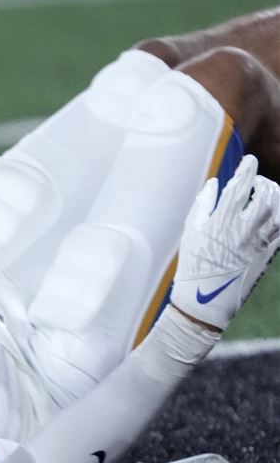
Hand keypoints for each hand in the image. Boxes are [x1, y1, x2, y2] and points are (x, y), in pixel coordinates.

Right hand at [170, 155, 279, 330]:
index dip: (247, 169)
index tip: (249, 161)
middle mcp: (244, 230)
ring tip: (267, 195)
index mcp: (222, 222)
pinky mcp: (269, 253)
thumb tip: (213, 185)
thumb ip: (203, 206)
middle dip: (264, 182)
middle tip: (256, 182)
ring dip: (275, 197)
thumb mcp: (191, 234)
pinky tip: (273, 213)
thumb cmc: (193, 267)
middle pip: (267, 195)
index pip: (240, 187)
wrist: (205, 301)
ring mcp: (260, 242)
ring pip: (279, 210)